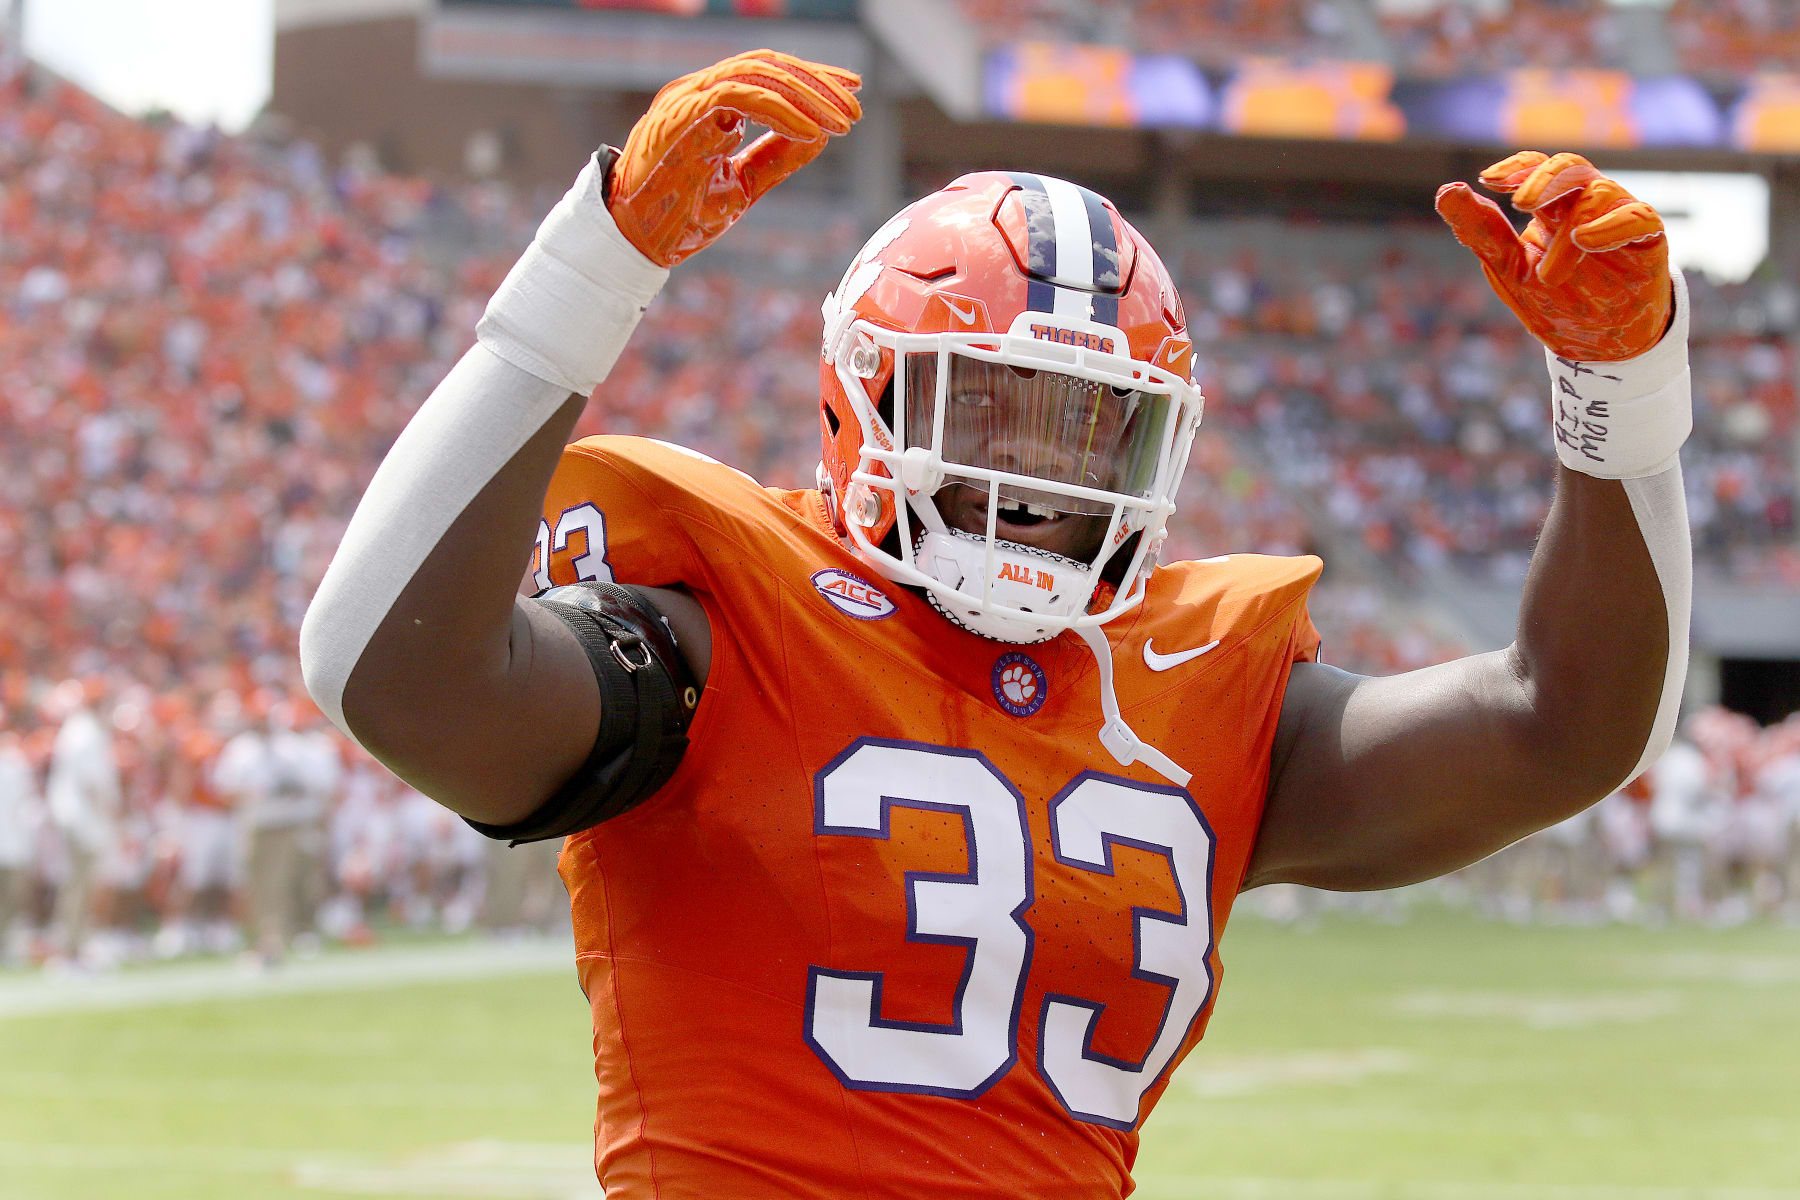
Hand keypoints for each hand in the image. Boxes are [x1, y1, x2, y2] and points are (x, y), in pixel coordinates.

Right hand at [608, 49, 860, 266]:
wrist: (633, 246)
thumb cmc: (678, 219)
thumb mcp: (741, 187)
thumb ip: (776, 159)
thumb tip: (820, 136)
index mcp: (708, 106)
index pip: (766, 75)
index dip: (812, 82)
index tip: (850, 99)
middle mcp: (695, 94)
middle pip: (767, 66)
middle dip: (817, 84)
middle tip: (855, 108)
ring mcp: (685, 102)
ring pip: (756, 73)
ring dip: (806, 96)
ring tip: (841, 121)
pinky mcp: (680, 118)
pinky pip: (738, 96)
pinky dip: (780, 111)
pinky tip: (810, 131)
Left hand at [1435, 151, 1670, 360]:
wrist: (1599, 345)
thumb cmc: (1556, 301)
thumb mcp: (1511, 268)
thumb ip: (1482, 231)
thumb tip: (1445, 191)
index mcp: (1552, 207)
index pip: (1536, 170)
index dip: (1517, 167)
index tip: (1489, 180)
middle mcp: (1586, 204)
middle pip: (1571, 169)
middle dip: (1545, 179)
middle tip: (1520, 203)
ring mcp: (1619, 218)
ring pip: (1600, 194)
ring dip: (1572, 225)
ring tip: (1549, 272)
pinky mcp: (1648, 239)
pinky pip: (1638, 217)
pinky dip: (1613, 224)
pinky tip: (1586, 239)